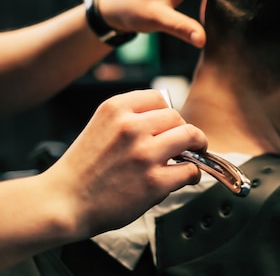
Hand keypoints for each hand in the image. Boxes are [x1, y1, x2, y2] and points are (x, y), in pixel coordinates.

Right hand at [40, 89, 207, 237]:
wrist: (63, 202)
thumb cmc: (84, 169)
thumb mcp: (101, 126)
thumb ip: (131, 118)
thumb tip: (170, 120)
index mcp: (116, 109)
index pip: (159, 98)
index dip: (167, 113)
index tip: (169, 125)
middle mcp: (131, 127)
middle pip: (177, 117)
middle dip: (183, 130)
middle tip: (183, 143)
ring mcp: (144, 154)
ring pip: (190, 136)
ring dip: (196, 146)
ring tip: (192, 154)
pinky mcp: (154, 181)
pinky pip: (190, 169)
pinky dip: (193, 173)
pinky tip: (186, 177)